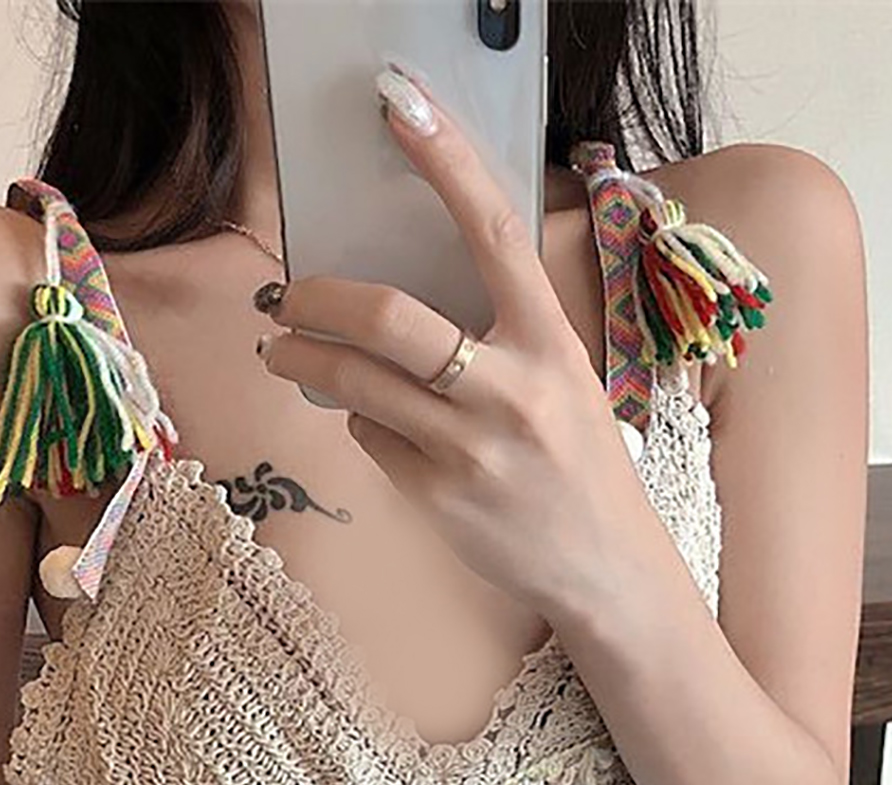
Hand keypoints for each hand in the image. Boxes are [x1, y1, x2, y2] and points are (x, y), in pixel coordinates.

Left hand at [254, 61, 663, 623]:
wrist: (607, 570)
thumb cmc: (581, 466)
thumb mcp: (566, 382)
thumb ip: (505, 335)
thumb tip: (406, 293)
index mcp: (551, 344)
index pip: (493, 232)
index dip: (445, 161)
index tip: (400, 107)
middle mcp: (512, 391)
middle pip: (387, 317)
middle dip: (317, 297)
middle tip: (289, 295)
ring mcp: (471, 450)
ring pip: (355, 382)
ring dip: (303, 359)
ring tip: (284, 352)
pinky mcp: (438, 498)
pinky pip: (369, 438)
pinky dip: (358, 422)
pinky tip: (372, 424)